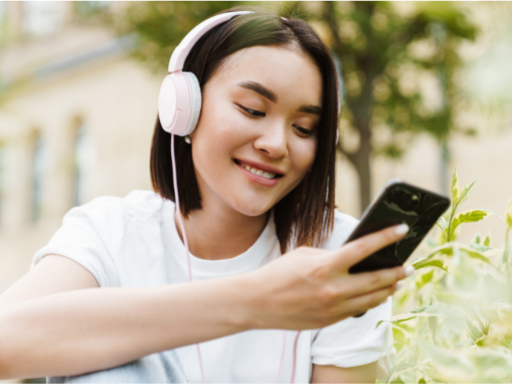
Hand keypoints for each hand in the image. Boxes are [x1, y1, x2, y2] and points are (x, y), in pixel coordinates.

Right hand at [246, 224, 411, 329]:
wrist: (257, 302)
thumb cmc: (279, 273)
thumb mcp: (305, 255)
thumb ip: (331, 257)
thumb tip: (353, 259)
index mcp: (326, 266)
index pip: (364, 248)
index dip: (387, 237)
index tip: (403, 229)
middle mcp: (333, 288)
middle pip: (377, 279)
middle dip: (397, 271)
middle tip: (408, 265)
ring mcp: (333, 308)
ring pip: (372, 298)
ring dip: (389, 288)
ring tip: (397, 281)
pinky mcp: (330, 321)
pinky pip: (358, 310)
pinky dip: (371, 301)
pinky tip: (377, 295)